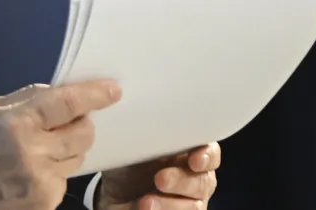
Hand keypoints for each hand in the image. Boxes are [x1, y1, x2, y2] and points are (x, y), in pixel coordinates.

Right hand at [0, 80, 121, 209]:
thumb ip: (24, 101)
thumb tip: (57, 94)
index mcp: (17, 125)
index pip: (67, 105)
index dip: (94, 95)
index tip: (113, 90)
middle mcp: (34, 154)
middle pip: (83, 135)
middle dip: (81, 124)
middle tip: (65, 122)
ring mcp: (41, 184)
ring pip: (77, 159)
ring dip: (67, 149)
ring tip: (40, 148)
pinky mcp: (43, 205)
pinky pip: (63, 181)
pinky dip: (54, 171)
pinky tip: (31, 170)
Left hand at [98, 143, 220, 209]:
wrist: (106, 196)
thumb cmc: (125, 165)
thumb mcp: (128, 147)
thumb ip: (143, 135)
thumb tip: (140, 116)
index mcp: (185, 152)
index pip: (208, 151)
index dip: (207, 155)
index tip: (195, 160)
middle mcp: (191, 177)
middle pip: (204, 180)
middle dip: (183, 181)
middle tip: (160, 179)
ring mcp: (186, 202)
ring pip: (195, 206)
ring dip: (171, 204)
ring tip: (146, 202)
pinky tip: (145, 209)